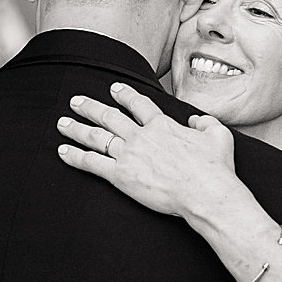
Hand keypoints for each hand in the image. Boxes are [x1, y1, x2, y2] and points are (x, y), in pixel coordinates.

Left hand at [56, 82, 241, 220]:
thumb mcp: (219, 136)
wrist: (205, 192)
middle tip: (76, 101)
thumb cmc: (215, 168)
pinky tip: (62, 151)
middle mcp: (141, 136)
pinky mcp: (120, 176)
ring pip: (96, 136)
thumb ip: (206, 123)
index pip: (139, 105)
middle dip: (90, 107)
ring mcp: (129, 154)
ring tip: (63, 122)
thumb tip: (197, 119)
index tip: (115, 89)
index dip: (124, 95)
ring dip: (77, 128)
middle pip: (110, 116)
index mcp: (163, 125)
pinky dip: (75, 156)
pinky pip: (91, 163)